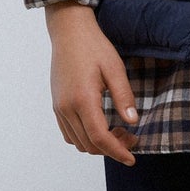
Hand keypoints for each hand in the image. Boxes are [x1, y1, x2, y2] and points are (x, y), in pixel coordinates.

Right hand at [44, 1, 139, 163]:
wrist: (69, 32)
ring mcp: (59, 107)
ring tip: (118, 131)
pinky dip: (85, 138)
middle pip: (89, 144)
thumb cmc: (94, 47)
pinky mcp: (57, 105)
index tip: (132, 158)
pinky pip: (68, 133)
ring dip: (98, 144)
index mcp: (83, 99)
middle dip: (112, 148)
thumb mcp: (115, 68)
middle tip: (131, 137)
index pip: (100, 137)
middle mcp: (67, 107)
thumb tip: (132, 122)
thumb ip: (124, 97)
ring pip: (78, 142)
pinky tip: (100, 126)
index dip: (117, 151)